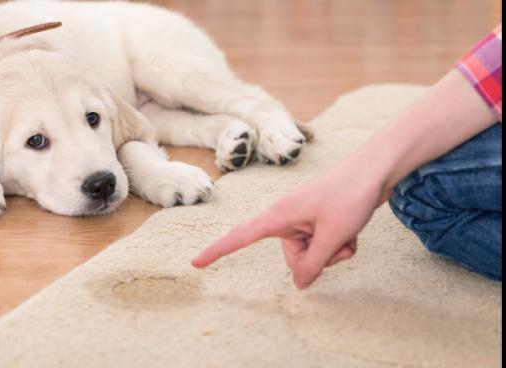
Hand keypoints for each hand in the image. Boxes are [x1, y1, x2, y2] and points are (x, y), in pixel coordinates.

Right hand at [192, 162, 383, 288]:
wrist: (375, 170)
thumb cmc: (350, 196)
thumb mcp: (332, 237)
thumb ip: (313, 264)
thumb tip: (299, 285)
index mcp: (278, 216)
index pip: (240, 237)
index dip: (217, 251)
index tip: (195, 263)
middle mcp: (287, 218)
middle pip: (293, 258)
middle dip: (318, 259)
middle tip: (337, 240)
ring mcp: (304, 220)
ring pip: (312, 255)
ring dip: (333, 251)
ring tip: (348, 231)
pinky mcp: (318, 221)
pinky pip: (324, 246)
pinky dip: (340, 244)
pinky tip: (353, 230)